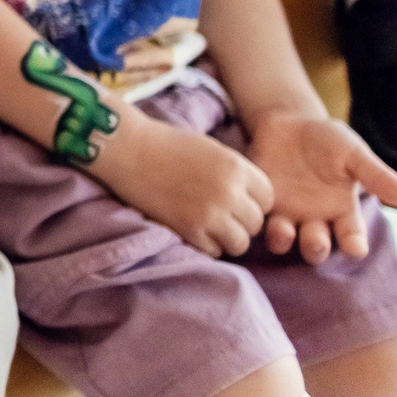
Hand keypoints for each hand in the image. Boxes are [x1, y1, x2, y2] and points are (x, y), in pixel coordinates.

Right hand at [97, 113, 275, 257]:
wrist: (128, 149)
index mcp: (238, 168)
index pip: (268, 199)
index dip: (254, 201)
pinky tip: (193, 229)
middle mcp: (229, 193)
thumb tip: (251, 201)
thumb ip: (236, 174)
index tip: (237, 200)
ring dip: (227, 237)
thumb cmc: (167, 145)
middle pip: (256, 224)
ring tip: (209, 226)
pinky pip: (214, 250)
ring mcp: (210, 214)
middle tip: (220, 214)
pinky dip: (206, 244)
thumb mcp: (213, 150)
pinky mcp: (189, 230)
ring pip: (240, 243)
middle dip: (241, 221)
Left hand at [243, 109, 396, 262]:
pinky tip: (259, 211)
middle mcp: (315, 220)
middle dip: (316, 247)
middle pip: (316, 246)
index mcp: (342, 212)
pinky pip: (258, 219)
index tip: (356, 248)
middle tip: (316, 240)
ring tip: (284, 228)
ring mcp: (286, 213)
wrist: (289, 123)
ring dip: (284, 239)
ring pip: (284, 240)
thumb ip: (376, 175)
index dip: (354, 245)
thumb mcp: (354, 153)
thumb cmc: (328, 140)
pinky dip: (257, 220)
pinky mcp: (261, 202)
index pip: (351, 237)